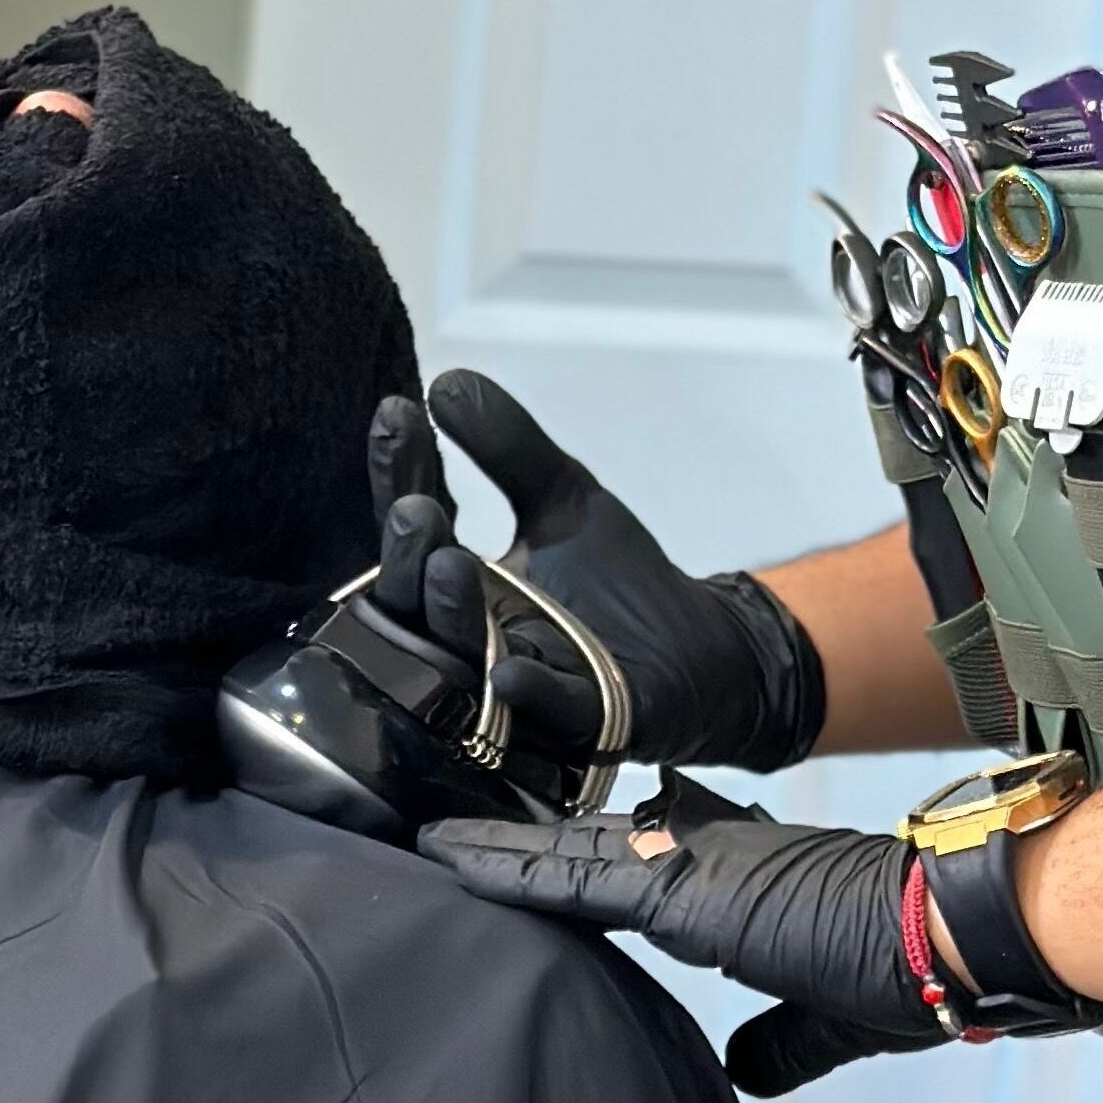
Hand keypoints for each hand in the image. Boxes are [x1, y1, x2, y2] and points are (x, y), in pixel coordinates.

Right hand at [366, 371, 826, 771]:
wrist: (705, 654)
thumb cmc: (619, 585)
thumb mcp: (563, 498)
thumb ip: (509, 446)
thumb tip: (446, 380)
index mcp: (461, 585)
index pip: (415, 528)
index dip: (400, 474)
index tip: (397, 413)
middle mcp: (471, 642)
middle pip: (415, 604)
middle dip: (409, 557)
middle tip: (414, 509)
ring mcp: (519, 691)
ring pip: (466, 661)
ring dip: (455, 616)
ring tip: (450, 562)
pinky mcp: (586, 722)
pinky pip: (548, 714)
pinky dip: (529, 693)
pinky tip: (510, 671)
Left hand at [416, 800, 943, 1095]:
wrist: (947, 932)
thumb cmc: (910, 965)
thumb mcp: (828, 1018)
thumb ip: (779, 1039)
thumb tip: (744, 1066)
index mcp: (737, 876)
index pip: (639, 858)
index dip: (584, 851)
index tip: (541, 847)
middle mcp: (706, 854)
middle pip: (589, 841)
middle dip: (523, 839)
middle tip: (456, 829)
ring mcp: (691, 863)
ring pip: (568, 850)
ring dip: (496, 848)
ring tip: (430, 839)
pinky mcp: (681, 889)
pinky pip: (572, 878)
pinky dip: (511, 869)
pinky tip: (456, 860)